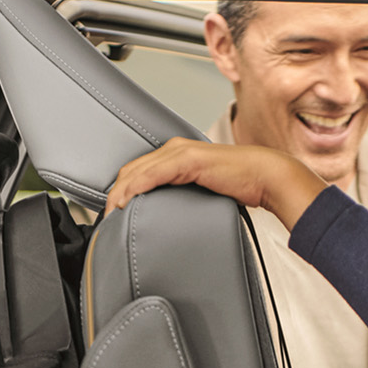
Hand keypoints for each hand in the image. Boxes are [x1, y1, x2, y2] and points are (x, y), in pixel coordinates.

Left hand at [104, 138, 327, 230]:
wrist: (263, 176)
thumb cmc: (239, 185)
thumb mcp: (202, 192)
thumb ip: (184, 197)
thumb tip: (170, 218)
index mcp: (175, 156)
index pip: (137, 171)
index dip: (120, 189)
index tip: (111, 212)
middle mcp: (173, 149)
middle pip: (131, 170)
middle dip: (114, 192)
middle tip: (104, 216)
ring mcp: (180, 153)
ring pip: (138, 171)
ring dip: (121, 192)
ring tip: (110, 212)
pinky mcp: (188, 161)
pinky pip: (155, 173)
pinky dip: (138, 186)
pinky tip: (127, 199)